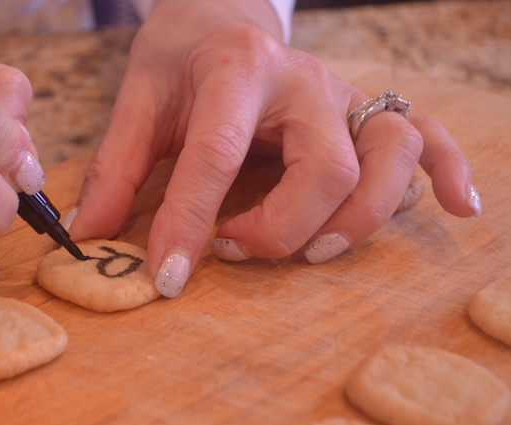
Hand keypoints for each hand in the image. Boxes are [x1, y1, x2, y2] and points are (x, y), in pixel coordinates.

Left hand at [67, 0, 478, 297]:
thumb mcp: (138, 100)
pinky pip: (425, 137)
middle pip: (327, 167)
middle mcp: (302, 82)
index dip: (189, 222)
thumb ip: (116, 166)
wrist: (223, 16)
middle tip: (233, 249)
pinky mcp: (362, 112)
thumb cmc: (180, 58)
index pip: (217, 154)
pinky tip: (456, 208)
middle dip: (282, 228)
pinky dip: (444, 173)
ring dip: (356, 219)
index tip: (167, 276)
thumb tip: (91, 233)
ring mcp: (341, 97)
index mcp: (236, 69)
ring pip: (386, 159)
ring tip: (311, 250)